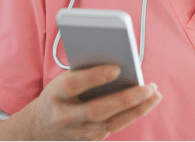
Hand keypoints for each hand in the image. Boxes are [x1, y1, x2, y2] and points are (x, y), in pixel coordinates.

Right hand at [16, 64, 161, 140]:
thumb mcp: (62, 79)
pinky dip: (132, 114)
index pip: (73, 85)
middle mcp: (65, 117)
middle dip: (125, 99)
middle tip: (148, 87)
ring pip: (111, 123)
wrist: (40, 126)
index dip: (94, 77)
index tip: (116, 68)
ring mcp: (77, 132)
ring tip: (154, 94)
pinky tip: (146, 103)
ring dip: (137, 109)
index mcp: (55, 94)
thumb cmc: (58, 95)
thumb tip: (117, 60)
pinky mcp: (89, 140)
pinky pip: (114, 127)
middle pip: (97, 110)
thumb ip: (85, 72)